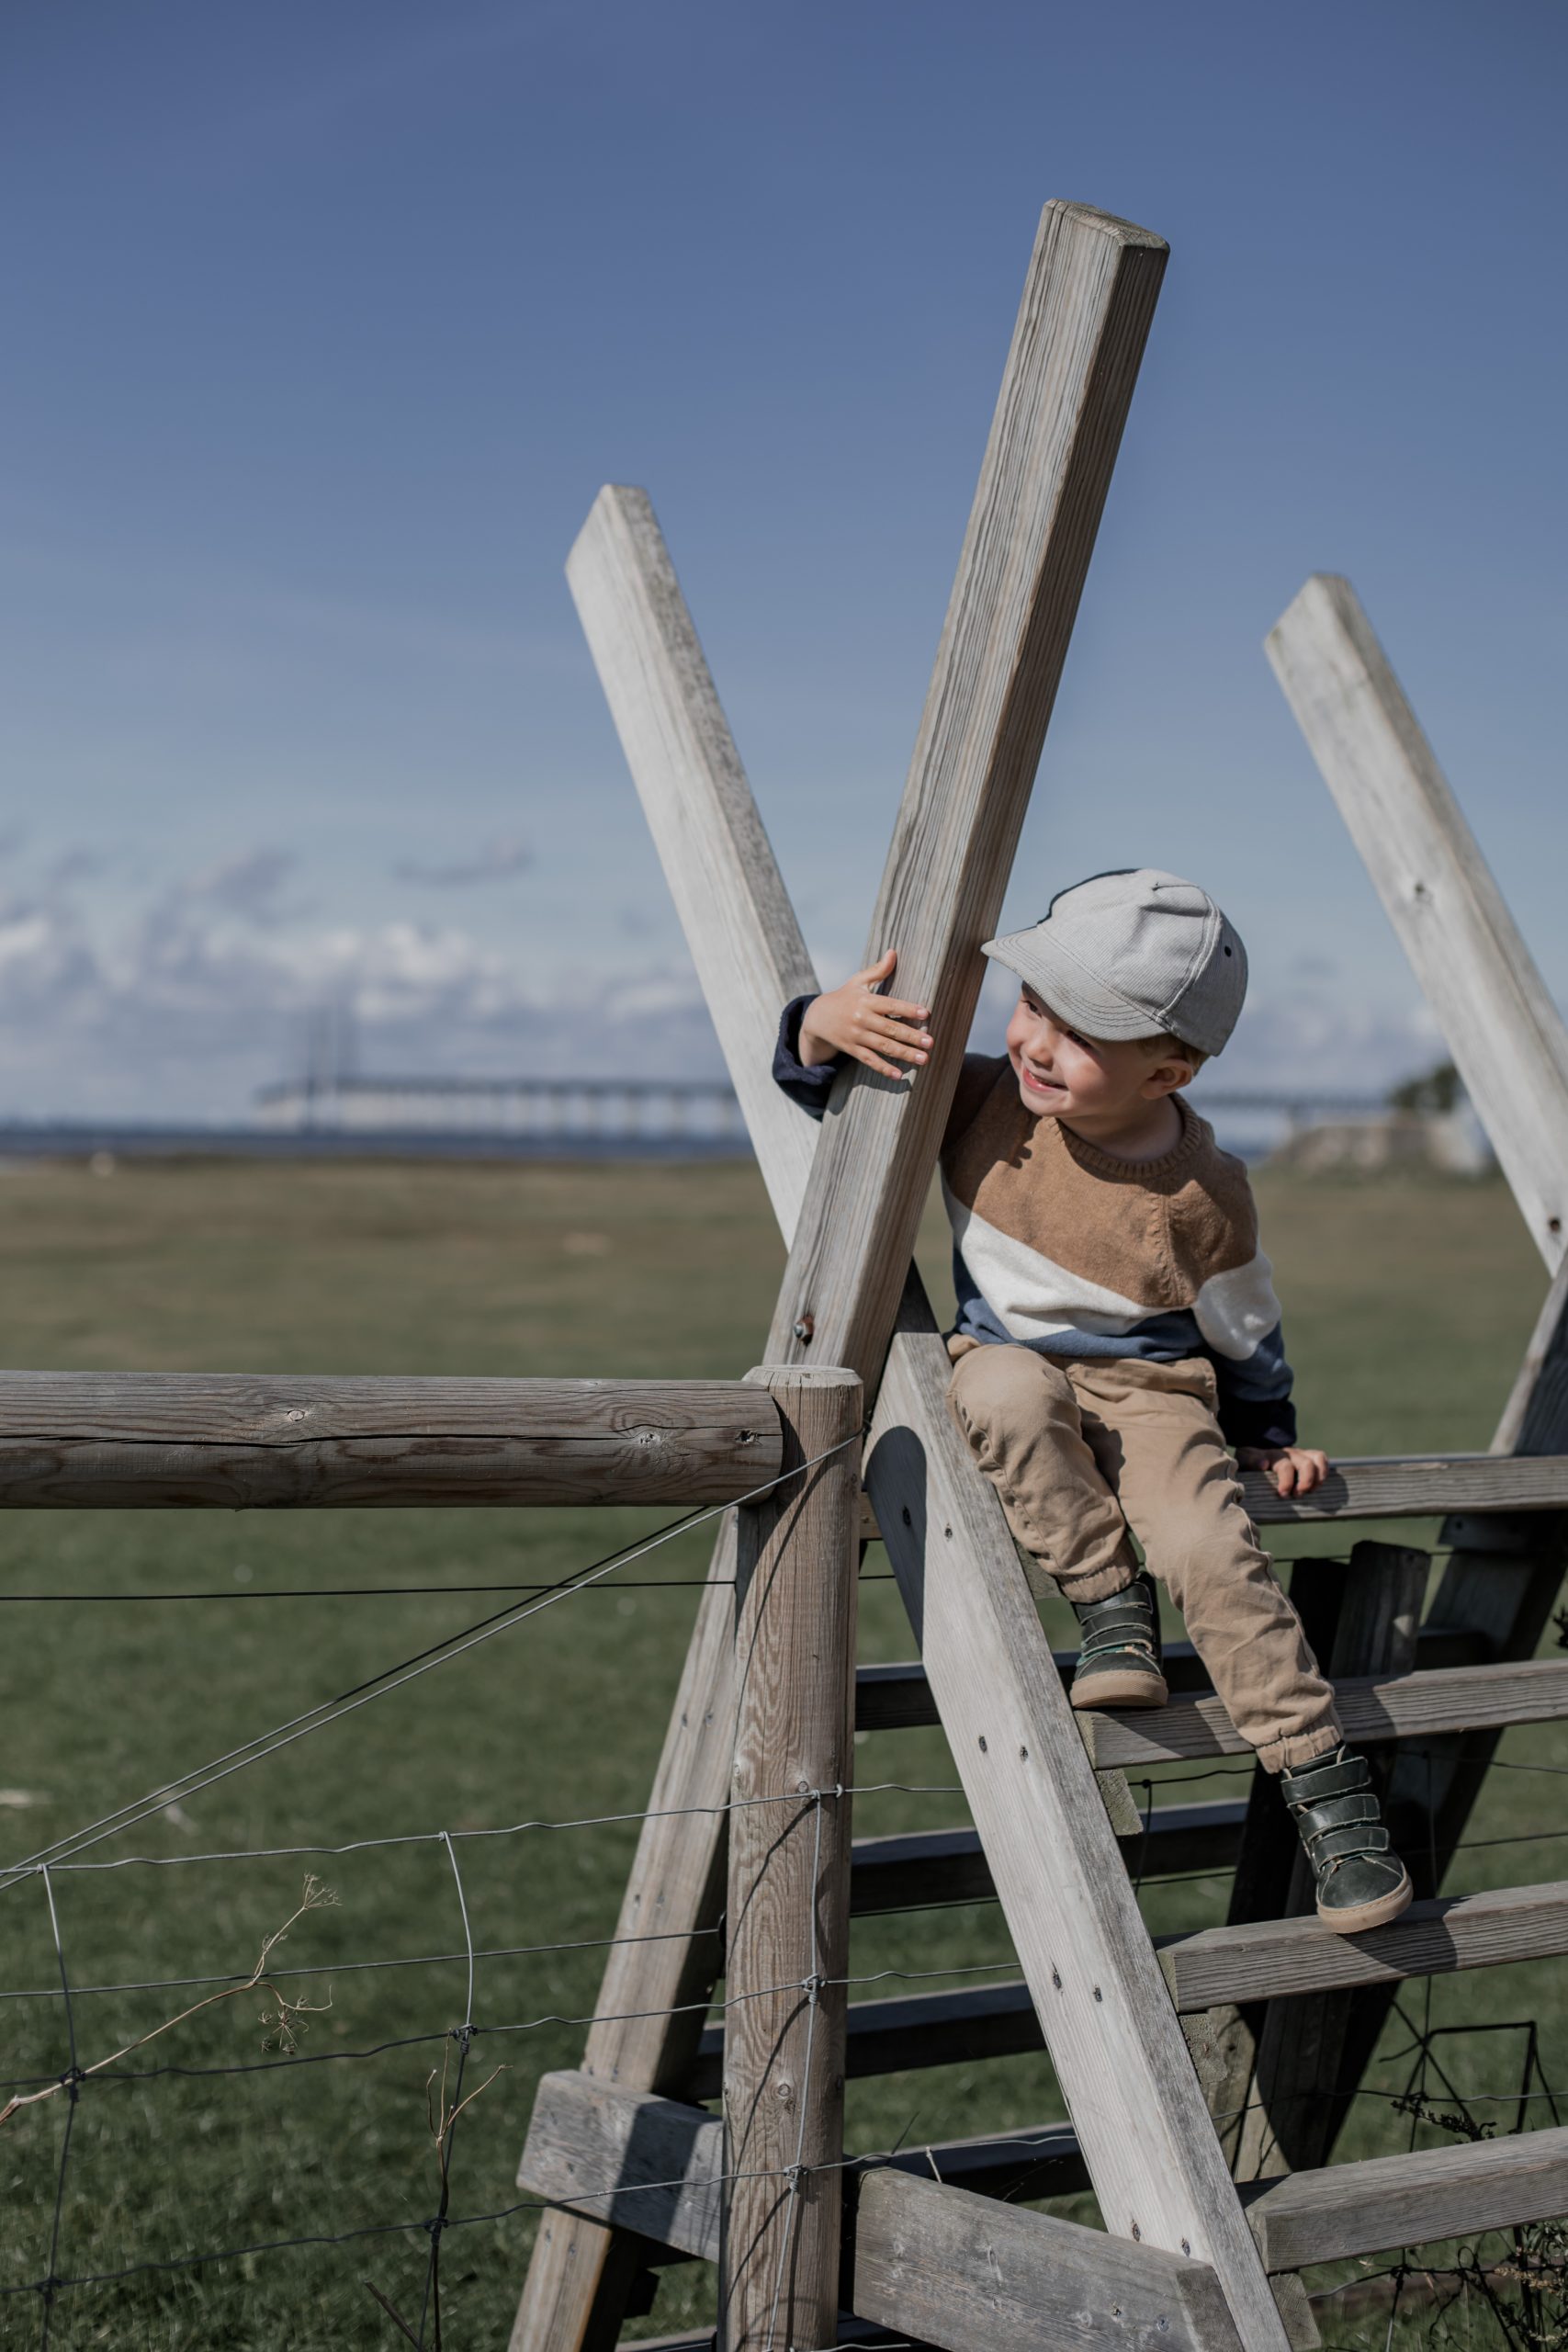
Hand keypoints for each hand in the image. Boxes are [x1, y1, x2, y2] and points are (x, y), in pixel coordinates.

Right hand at [797, 950, 932, 1080]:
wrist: (817, 1017)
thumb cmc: (844, 996)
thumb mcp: (858, 981)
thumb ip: (878, 970)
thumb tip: (894, 952)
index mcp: (865, 1000)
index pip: (890, 1005)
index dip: (907, 1009)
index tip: (925, 1013)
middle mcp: (861, 1019)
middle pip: (890, 1029)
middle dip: (911, 1036)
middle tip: (931, 1042)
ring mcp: (856, 1036)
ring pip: (883, 1047)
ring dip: (904, 1054)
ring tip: (924, 1059)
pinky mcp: (852, 1049)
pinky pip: (869, 1061)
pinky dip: (883, 1068)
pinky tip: (899, 1075)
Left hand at [1237, 1444, 1330, 1497]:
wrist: (1256, 1456)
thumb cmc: (1250, 1463)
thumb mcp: (1245, 1461)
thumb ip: (1251, 1461)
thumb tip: (1264, 1464)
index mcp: (1272, 1455)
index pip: (1284, 1466)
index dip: (1286, 1481)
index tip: (1283, 1493)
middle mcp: (1288, 1453)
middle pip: (1305, 1464)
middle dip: (1305, 1482)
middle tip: (1297, 1495)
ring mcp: (1299, 1453)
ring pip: (1316, 1459)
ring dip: (1317, 1478)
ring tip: (1309, 1491)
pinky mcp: (1308, 1456)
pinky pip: (1321, 1459)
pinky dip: (1323, 1472)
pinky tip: (1315, 1486)